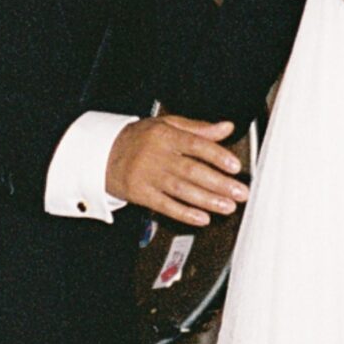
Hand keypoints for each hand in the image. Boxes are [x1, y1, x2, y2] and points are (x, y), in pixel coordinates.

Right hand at [106, 114, 248, 229]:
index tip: (235, 166)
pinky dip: (184, 213)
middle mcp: (157, 155)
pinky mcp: (140, 194)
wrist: (103, 154)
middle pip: (191, 170)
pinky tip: (202, 218)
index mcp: (165, 135)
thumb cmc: (139, 139)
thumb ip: (198, 128)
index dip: (217, 156)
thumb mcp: (166, 125)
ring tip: (227, 206)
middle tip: (240, 192)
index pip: (195, 144)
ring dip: (207, 200)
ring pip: (181, 190)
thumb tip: (226, 128)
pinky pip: (165, 206)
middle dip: (219, 183)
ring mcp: (147, 176)